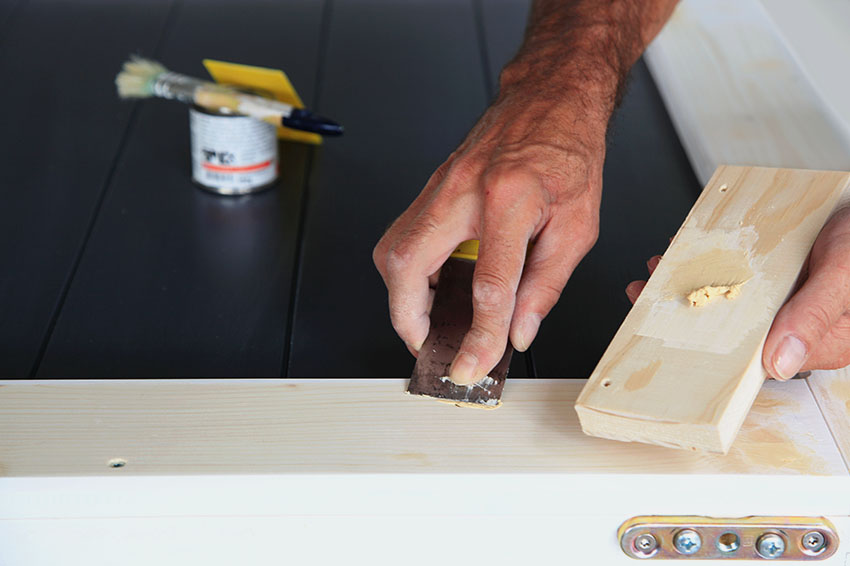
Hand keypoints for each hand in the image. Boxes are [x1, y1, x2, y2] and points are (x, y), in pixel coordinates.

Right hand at [373, 81, 608, 384]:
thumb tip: (518, 331)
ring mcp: (441, 184)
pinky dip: (408, 270)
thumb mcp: (577, 226)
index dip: (480, 336)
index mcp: (511, 199)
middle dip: (406, 316)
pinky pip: (403, 234)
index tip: (473, 365)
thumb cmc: (568, 151)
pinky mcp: (433, 186)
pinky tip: (429, 285)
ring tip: (425, 321)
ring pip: (392, 248)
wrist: (551, 97)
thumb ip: (545, 285)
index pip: (488, 284)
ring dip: (400, 295)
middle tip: (426, 343)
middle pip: (406, 263)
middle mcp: (464, 189)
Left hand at [625, 207, 849, 378]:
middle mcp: (797, 328)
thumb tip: (779, 364)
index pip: (755, 364)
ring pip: (729, 306)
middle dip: (688, 317)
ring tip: (659, 272)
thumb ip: (815, 315)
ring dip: (691, 288)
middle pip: (733, 335)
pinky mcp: (775, 281)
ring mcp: (784, 303)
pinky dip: (708, 267)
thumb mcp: (843, 273)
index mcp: (819, 342)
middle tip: (650, 296)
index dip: (711, 354)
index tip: (673, 342)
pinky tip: (684, 254)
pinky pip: (736, 279)